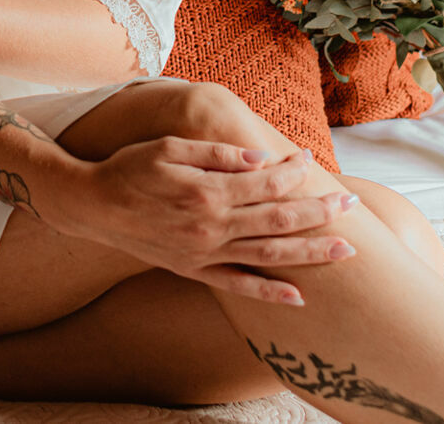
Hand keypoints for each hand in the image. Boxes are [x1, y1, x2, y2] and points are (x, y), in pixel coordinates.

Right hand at [66, 140, 358, 305]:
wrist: (92, 206)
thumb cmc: (129, 168)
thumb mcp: (168, 147)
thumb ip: (217, 152)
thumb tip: (262, 159)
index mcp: (207, 191)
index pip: (266, 182)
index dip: (293, 172)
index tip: (310, 160)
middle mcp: (212, 226)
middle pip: (279, 219)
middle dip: (319, 211)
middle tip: (351, 202)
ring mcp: (205, 252)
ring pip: (269, 254)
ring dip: (311, 251)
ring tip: (346, 249)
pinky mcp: (195, 270)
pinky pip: (239, 286)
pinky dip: (270, 293)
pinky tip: (298, 297)